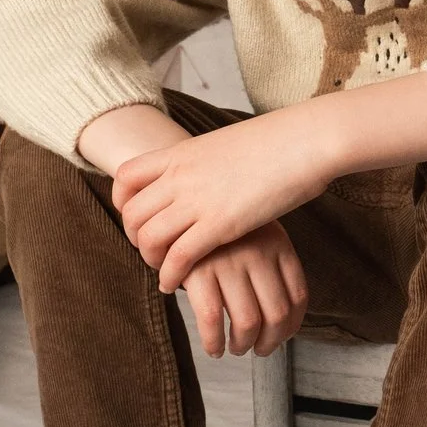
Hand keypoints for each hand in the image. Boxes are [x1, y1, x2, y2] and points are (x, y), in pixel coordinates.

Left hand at [113, 113, 335, 292]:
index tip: (136, 218)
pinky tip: (176, 285)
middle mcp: (181, 176)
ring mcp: (198, 200)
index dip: (122, 201)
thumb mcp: (227, 144)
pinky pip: (178, 257)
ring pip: (149, 237)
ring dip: (150, 260)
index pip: (126, 176)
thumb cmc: (278, 142)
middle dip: (135, 238)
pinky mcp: (219, 224)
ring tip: (164, 270)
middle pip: (133, 213)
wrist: (304, 140)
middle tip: (152, 251)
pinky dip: (169, 276)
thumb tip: (210, 172)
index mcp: (182, 152)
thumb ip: (208, 162)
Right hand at [181, 221, 309, 357]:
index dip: (292, 326)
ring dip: (244, 345)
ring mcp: (228, 262)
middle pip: (277, 314)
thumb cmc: (222, 236)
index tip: (282, 337)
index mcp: (278, 244)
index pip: (298, 297)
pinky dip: (213, 342)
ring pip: (248, 322)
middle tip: (260, 349)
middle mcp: (257, 252)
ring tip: (236, 349)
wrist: (180, 211)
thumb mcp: (256, 239)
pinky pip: (212, 320)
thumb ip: (271, 271)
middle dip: (270, 341)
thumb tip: (284, 327)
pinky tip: (213, 348)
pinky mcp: (199, 271)